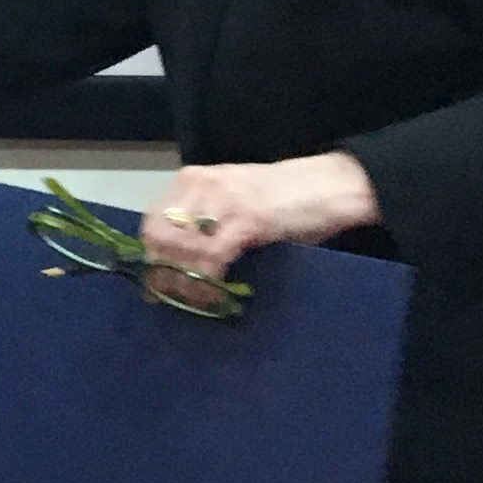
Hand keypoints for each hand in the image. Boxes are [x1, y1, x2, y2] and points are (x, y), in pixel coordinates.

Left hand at [136, 154, 379, 281]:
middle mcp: (202, 185)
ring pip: (182, 250)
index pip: (152, 221)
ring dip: (185, 284)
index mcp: (195, 180)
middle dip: (163, 274)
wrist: (332, 185)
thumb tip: (178, 264)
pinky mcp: (246, 219)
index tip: (154, 287)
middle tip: (175, 300)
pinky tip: (216, 297)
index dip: (150, 257)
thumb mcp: (235, 203)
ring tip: (199, 303)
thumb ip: (207, 223)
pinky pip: (211, 258)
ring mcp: (223, 200)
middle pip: (160, 237)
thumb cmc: (286, 198)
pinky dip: (208, 283)